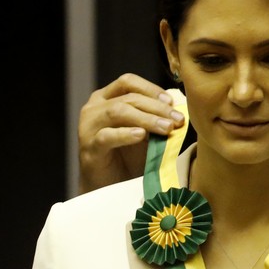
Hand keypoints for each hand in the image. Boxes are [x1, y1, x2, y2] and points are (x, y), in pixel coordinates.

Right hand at [77, 73, 185, 193]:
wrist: (111, 186)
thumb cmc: (130, 156)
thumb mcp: (146, 132)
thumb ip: (157, 118)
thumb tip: (179, 109)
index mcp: (107, 98)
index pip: (128, 82)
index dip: (151, 89)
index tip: (172, 102)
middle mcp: (94, 108)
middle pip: (127, 98)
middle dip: (156, 107)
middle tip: (177, 120)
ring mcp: (88, 127)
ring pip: (117, 112)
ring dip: (146, 119)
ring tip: (166, 128)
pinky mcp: (89, 147)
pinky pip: (107, 136)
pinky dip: (126, 134)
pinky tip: (141, 135)